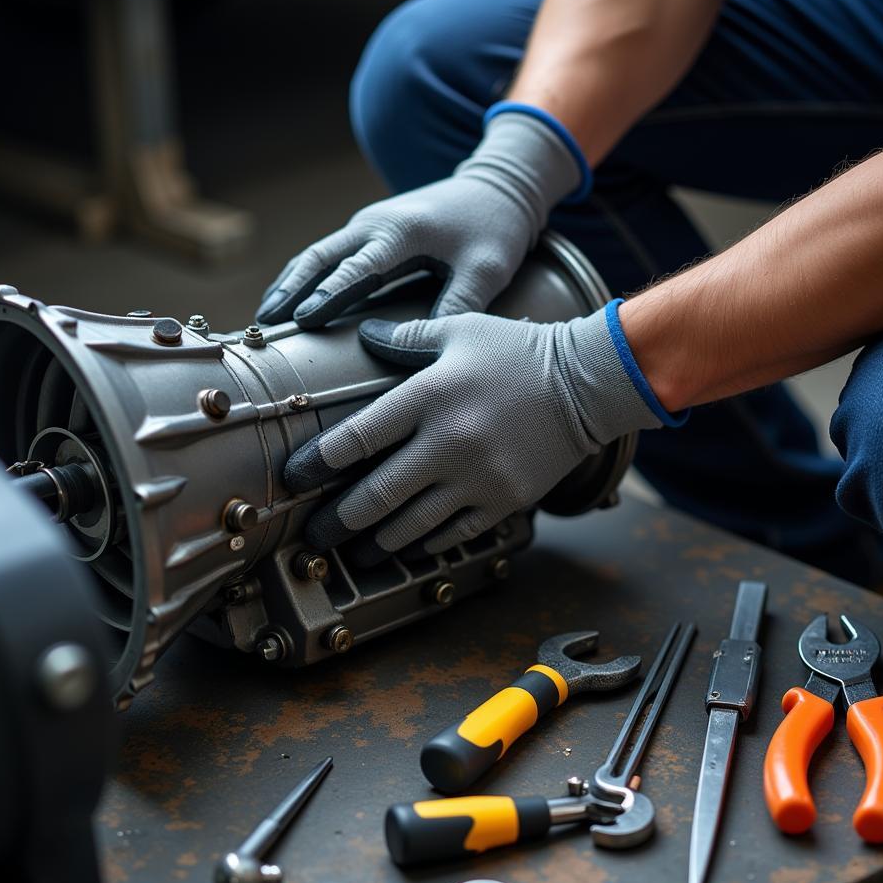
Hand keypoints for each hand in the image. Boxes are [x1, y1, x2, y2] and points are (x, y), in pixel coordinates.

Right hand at [256, 110, 582, 328]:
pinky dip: (305, 278)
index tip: (304, 320)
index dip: (330, 295)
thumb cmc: (494, 228)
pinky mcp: (368, 231)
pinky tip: (291, 303)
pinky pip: (329, 256)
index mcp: (403, 231)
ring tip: (265, 319)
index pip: (358, 267)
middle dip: (291, 290)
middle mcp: (376, 223)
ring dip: (291, 284)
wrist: (497, 185)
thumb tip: (429, 345)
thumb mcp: (487, 269)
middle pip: (321, 257)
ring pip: (317, 255)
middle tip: (264, 325)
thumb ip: (459, 305)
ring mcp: (368, 224)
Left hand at [283, 306, 664, 564]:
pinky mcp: (502, 502)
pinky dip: (422, 545)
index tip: (295, 479)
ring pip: (410, 526)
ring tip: (354, 552)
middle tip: (314, 537)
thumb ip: (404, 337)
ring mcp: (477, 479)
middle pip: (375, 496)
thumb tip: (360, 334)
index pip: (358, 437)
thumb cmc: (518, 353)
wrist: (587, 385)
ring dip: (374, 543)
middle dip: (337, 522)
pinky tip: (404, 548)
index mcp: (429, 396)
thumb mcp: (459, 331)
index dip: (319, 463)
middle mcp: (448, 442)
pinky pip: (451, 535)